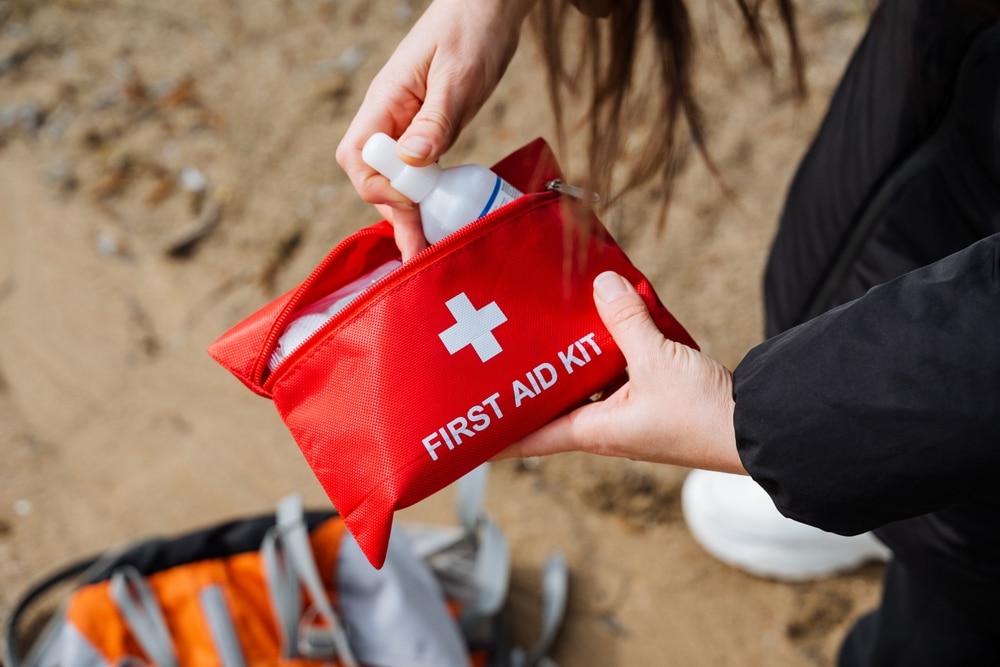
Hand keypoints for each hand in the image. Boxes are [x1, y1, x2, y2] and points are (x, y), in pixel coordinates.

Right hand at [336, 0, 535, 259]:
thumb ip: (436, 118)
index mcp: (386, 100)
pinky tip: (437, 215)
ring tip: (424, 246)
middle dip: (392, 211)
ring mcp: (407, 125)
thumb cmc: (472, 29)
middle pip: (371, 175)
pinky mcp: (427, 130)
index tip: (413, 203)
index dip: (380, 188)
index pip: (359, 157)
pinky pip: (415, 171)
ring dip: (406, 212)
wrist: (489, 6)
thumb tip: (414, 160)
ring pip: (392, 177)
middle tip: (418, 247)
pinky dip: (423, 196)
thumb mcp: (459, 75)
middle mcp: (389, 116)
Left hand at [498, 271, 746, 474]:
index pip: (530, 437)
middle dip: (530, 382)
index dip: (496, 434)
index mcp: (593, 431)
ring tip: (548, 327)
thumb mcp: (657, 360)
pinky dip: (607, 354)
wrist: (756, 430)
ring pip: (586, 387)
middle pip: (554, 405)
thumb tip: (601, 282)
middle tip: (501, 354)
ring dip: (570, 362)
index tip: (465, 427)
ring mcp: (629, 418)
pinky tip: (606, 324)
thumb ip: (626, 320)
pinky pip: (617, 376)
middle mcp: (605, 428)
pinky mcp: (652, 403)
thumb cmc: (702, 414)